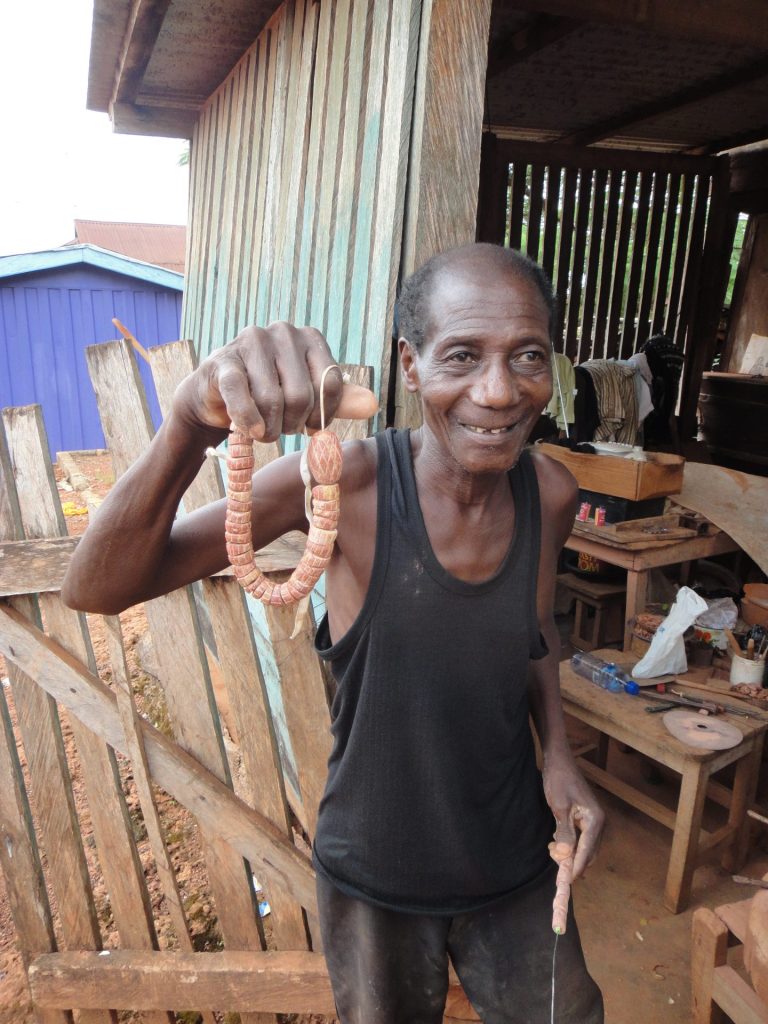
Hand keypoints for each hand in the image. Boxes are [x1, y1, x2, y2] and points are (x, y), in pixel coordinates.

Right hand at [173, 323, 348, 441]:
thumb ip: (338, 400)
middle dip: (291, 424)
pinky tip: (250, 431)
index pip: (330, 384)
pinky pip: (241, 395)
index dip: (321, 416)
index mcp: (309, 338)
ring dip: (268, 427)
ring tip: (263, 431)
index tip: (309, 427)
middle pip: (301, 395)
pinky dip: (248, 419)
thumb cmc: (269, 396)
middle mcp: (283, 332)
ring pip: (271, 399)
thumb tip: (372, 404)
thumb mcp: (309, 398)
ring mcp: (251, 342)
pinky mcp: (224, 360)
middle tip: (281, 430)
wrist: (218, 396)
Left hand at [543, 752, 603, 880]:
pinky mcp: (585, 818)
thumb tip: (564, 856)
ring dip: (571, 854)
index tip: (566, 882)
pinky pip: (581, 839)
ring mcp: (593, 821)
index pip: (587, 851)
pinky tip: (556, 843)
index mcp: (596, 820)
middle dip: (574, 862)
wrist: (558, 760)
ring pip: (585, 848)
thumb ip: (564, 832)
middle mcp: (599, 822)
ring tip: (553, 852)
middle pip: (589, 853)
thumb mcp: (559, 806)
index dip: (576, 867)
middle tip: (555, 865)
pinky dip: (571, 846)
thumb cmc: (558, 780)